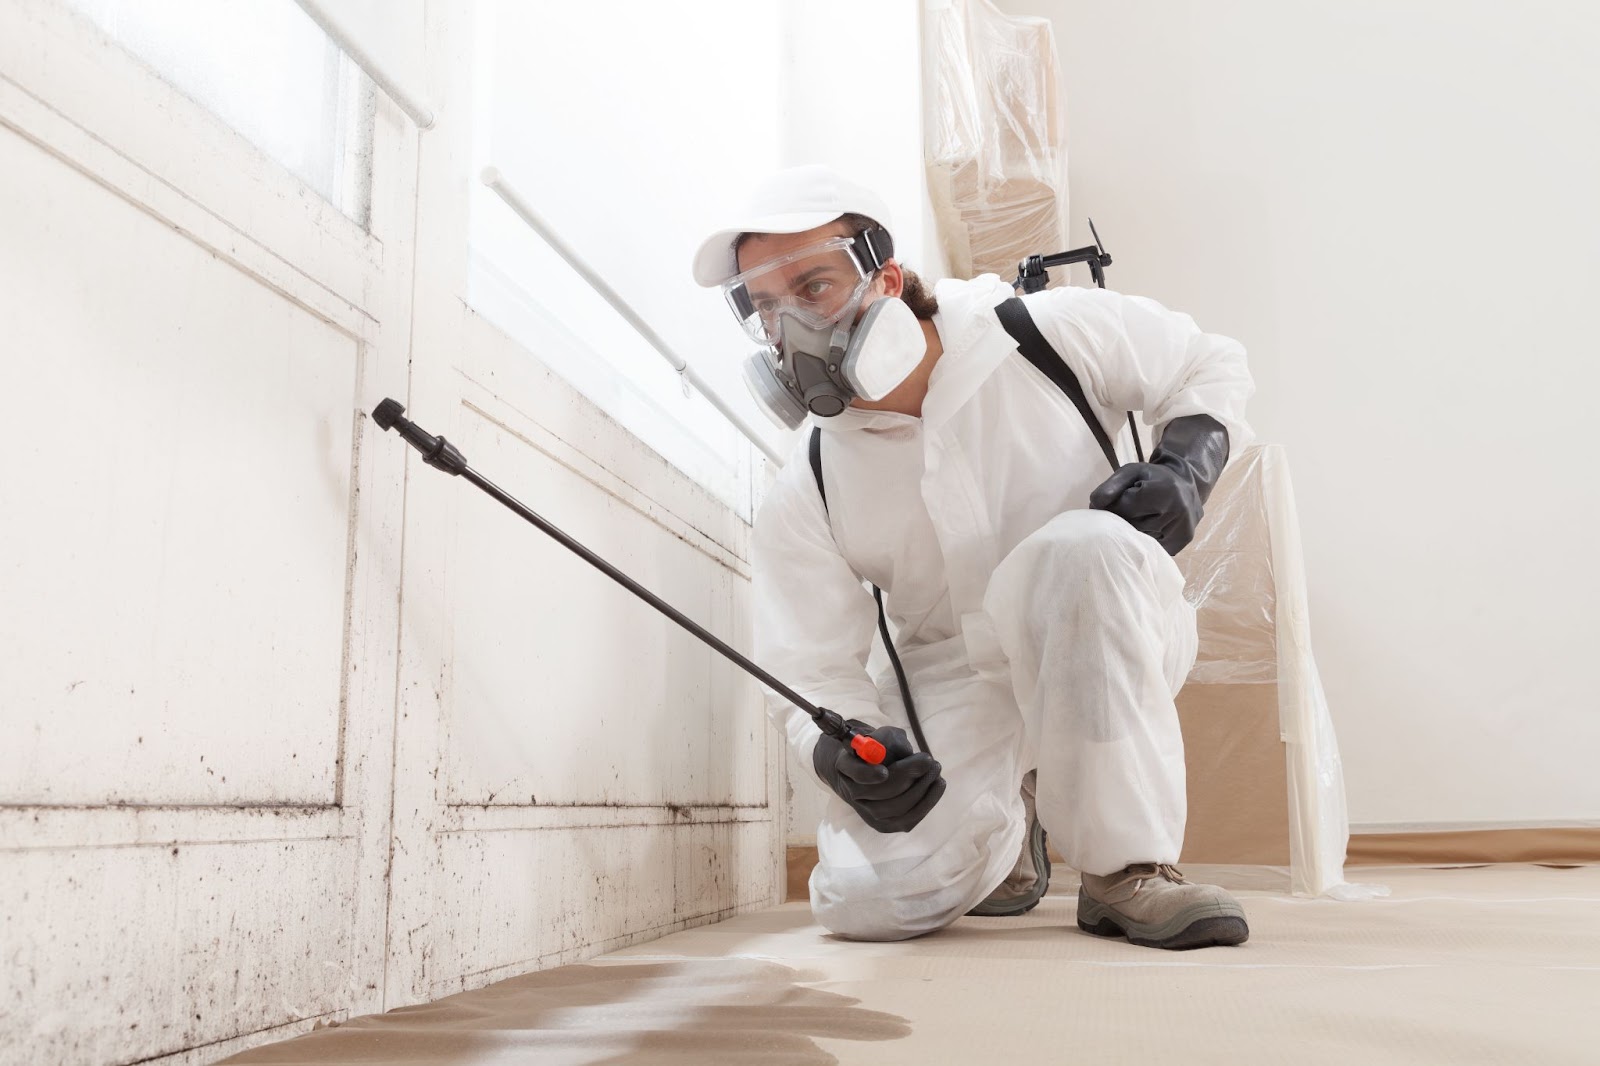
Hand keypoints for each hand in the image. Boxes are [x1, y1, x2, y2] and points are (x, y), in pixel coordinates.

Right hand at [812, 721, 945, 833]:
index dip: (868, 774)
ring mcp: (867, 812)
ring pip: (897, 807)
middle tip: (930, 761)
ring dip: (922, 788)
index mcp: (846, 765)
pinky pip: (908, 819)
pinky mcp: (885, 825)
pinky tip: (937, 785)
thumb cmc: (883, 748)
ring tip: (936, 770)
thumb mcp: (885, 735)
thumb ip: (889, 740)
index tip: (885, 771)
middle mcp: (852, 792)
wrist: (876, 769)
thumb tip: (903, 752)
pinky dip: (927, 802)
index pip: (855, 772)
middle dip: (908, 776)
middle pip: (879, 792)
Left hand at [1089, 414, 1228, 554]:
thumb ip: (1111, 485)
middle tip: (1122, 511)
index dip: (1111, 507)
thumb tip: (1095, 503)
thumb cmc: (1153, 477)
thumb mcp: (1131, 472)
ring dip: (1132, 530)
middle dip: (1120, 520)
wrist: (1186, 483)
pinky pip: (1152, 546)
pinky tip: (1147, 526)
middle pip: (1132, 526)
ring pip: (1141, 538)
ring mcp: (1181, 529)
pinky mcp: (1181, 541)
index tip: (1110, 502)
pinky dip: (1144, 539)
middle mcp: (1176, 512)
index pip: (1124, 509)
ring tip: (1137, 516)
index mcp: (1163, 491)